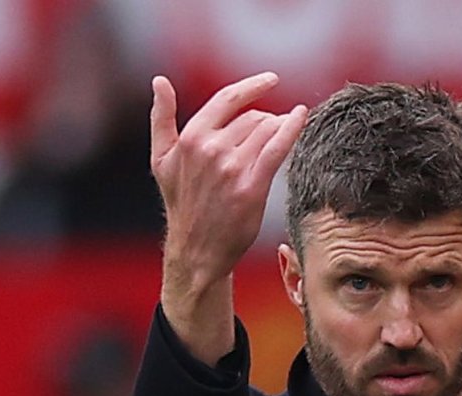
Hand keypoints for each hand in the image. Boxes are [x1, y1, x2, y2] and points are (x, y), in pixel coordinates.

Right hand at [151, 72, 307, 363]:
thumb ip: (160, 118)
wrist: (196, 250)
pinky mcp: (252, 188)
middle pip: (253, 117)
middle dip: (265, 121)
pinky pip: (277, 148)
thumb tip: (159, 81)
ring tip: (280, 139)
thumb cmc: (183, 202)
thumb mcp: (162, 160)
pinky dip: (292, 129)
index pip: (228, 99)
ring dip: (279, 129)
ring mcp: (232, 169)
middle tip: (269, 135)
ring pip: (267, 131)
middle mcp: (211, 149)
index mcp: (191, 138)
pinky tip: (301, 117)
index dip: (253, 86)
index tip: (270, 80)